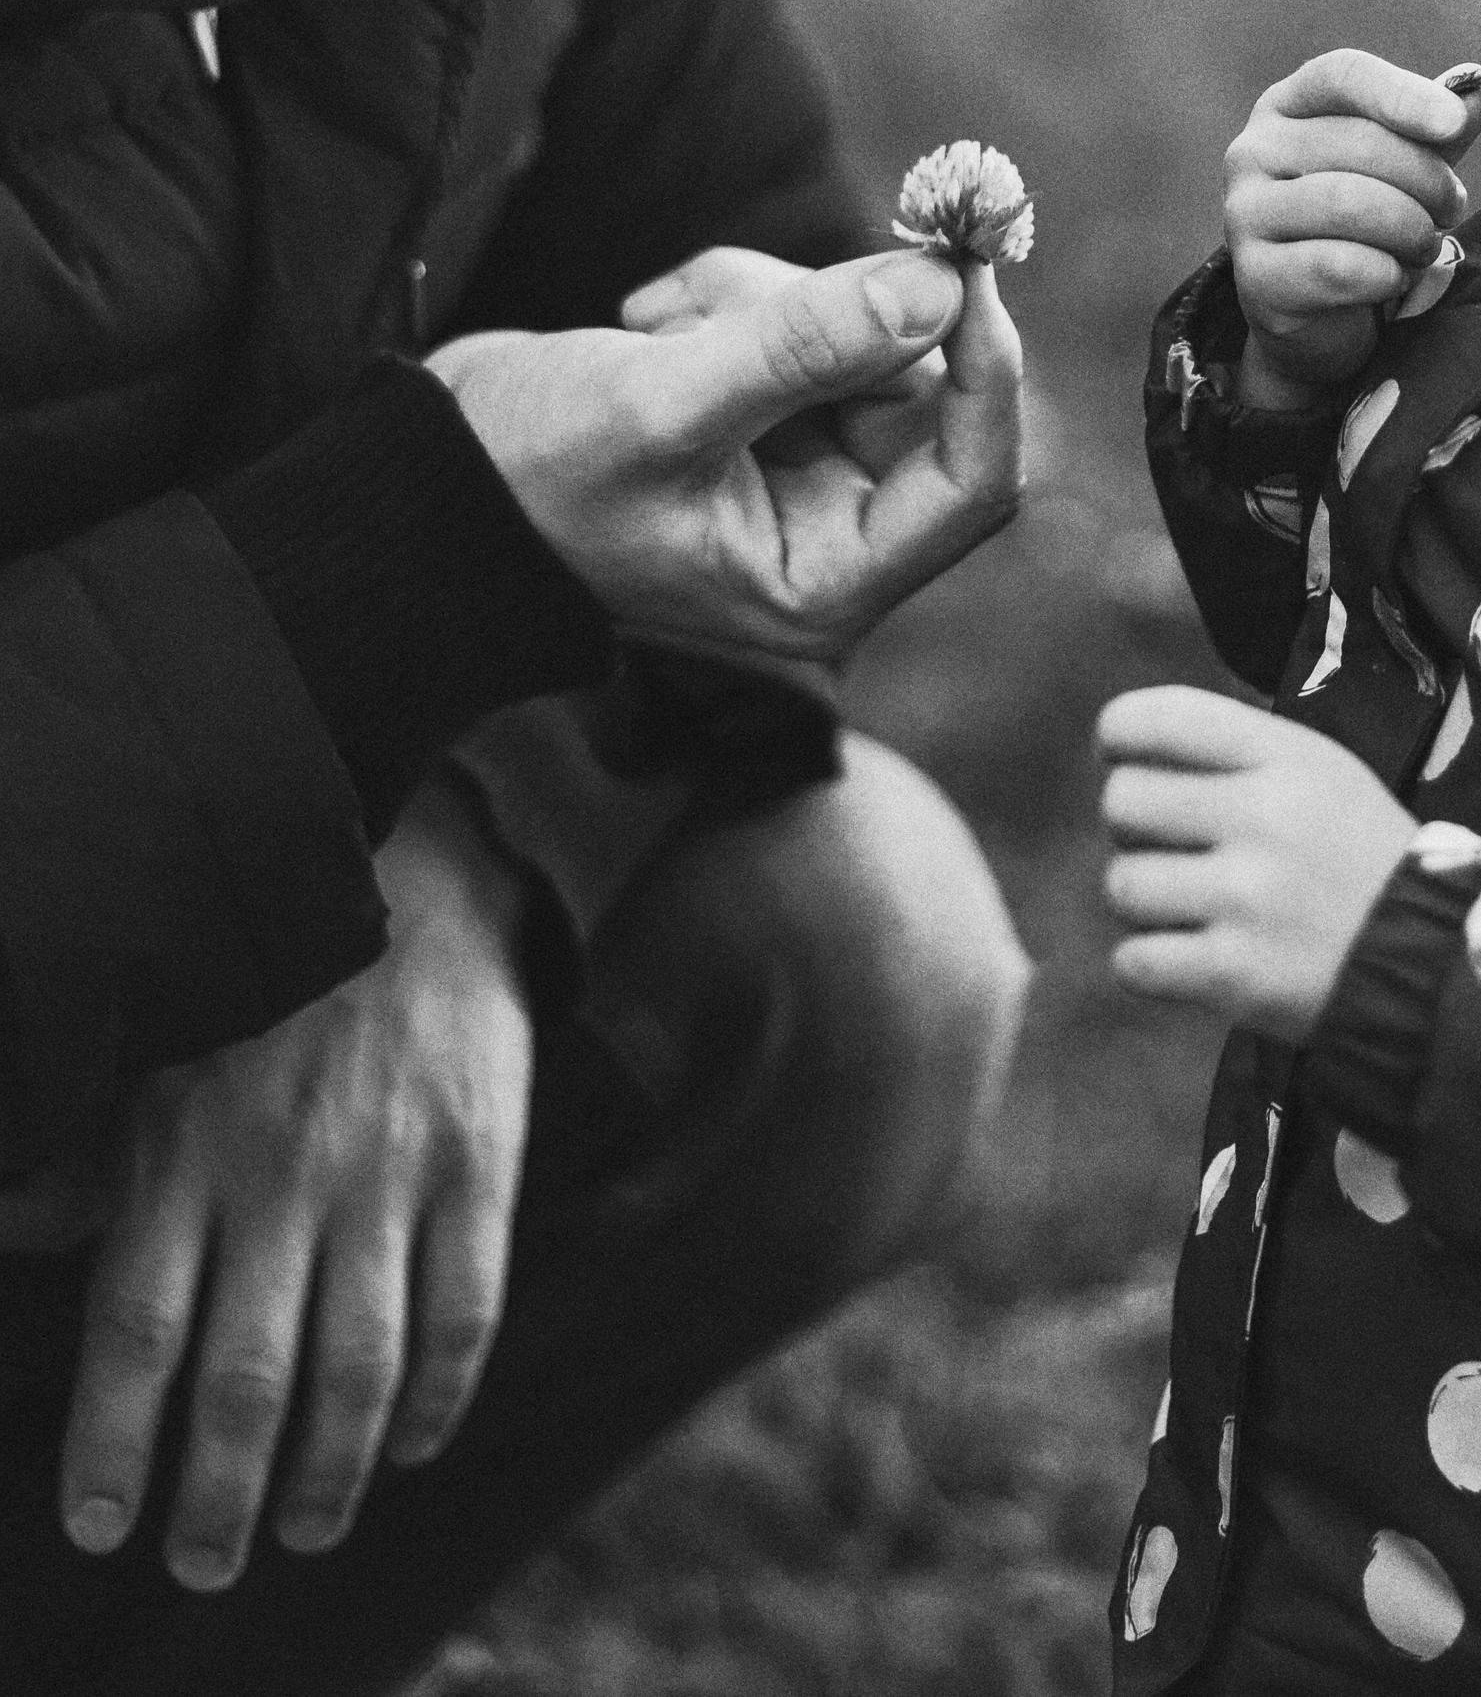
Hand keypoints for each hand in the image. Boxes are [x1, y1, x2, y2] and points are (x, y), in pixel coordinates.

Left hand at [60, 782, 532, 1590]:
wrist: (424, 874)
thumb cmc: (273, 981)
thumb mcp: (161, 1052)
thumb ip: (95, 1158)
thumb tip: (31, 1236)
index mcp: (187, 1151)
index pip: (136, 1334)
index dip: (112, 1447)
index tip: (99, 1525)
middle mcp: (283, 1174)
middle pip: (243, 1380)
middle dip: (216, 1497)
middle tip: (204, 1563)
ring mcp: (389, 1172)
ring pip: (355, 1369)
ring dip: (326, 1475)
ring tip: (305, 1530)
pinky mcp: (479, 1161)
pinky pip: (462, 1311)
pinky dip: (436, 1400)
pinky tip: (408, 1443)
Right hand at [428, 246, 1022, 663]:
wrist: (424, 483)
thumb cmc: (528, 477)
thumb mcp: (663, 404)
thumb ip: (803, 346)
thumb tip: (939, 286)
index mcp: (829, 578)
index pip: (974, 478)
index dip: (986, 369)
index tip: (962, 265)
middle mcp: (832, 532)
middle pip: (914, 386)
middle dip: (822, 318)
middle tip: (724, 299)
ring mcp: (800, 467)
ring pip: (853, 333)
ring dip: (758, 300)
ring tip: (655, 328)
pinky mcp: (764, 407)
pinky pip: (797, 316)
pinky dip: (728, 298)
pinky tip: (646, 326)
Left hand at [1097, 685, 1416, 1041]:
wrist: (1436, 962)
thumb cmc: (1358, 858)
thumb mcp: (1320, 772)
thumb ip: (1232, 752)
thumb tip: (1123, 748)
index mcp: (1286, 757)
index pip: (1155, 718)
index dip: (1116, 737)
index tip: (1123, 760)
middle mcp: (1264, 819)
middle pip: (1122, 801)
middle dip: (1135, 828)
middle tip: (1175, 848)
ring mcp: (1249, 900)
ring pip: (1122, 885)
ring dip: (1145, 902)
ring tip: (1193, 908)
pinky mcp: (1237, 977)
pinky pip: (1133, 961)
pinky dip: (1149, 964)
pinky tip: (1189, 957)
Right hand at [1224, 48, 1480, 408]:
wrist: (1320, 318)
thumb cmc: (1363, 227)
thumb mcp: (1405, 170)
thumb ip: (1438, 132)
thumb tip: (1480, 95)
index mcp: (1289, 107)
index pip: (1342, 75)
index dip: (1402, 94)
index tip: (1453, 122)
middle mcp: (1253, 151)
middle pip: (1357, 143)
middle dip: (1426, 180)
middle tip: (1452, 210)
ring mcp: (1244, 213)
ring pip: (1347, 203)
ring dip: (1409, 230)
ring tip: (1424, 247)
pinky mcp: (1254, 276)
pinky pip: (1337, 265)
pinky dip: (1385, 275)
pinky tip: (1393, 279)